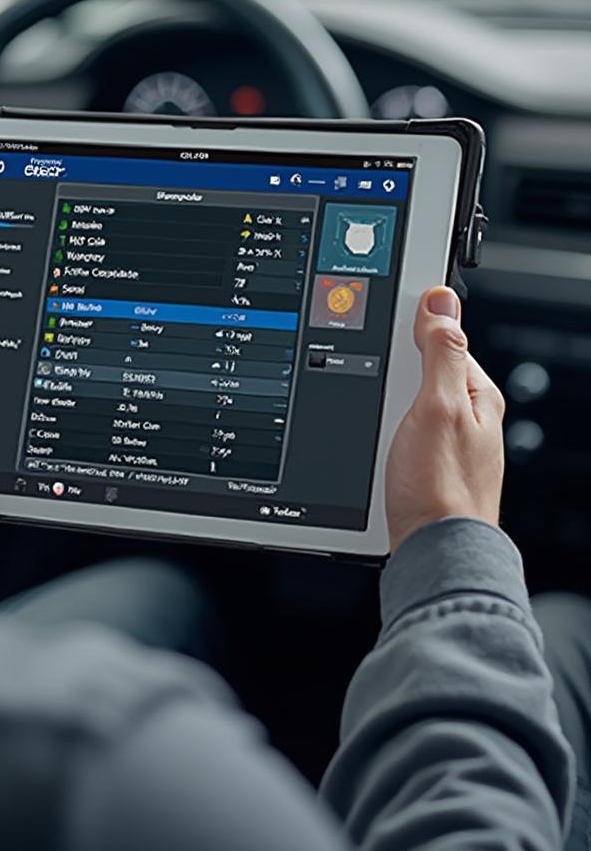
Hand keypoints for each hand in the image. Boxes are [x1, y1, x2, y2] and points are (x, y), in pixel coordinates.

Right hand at [385, 286, 505, 553]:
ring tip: (385, 439)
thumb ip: (440, 351)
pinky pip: (393, 436)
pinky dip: (380, 439)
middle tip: (388, 405)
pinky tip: (378, 453)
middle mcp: (464, 417)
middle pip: (415, 375)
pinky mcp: (422, 466)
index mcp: (475, 395)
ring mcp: (442, 443)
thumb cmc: (440, 488)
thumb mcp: (437, 406)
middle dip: (390, 382)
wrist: (431, 551)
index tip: (385, 333)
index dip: (410, 332)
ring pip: (399, 408)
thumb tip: (440, 301)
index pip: (441, 339)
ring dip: (381, 416)